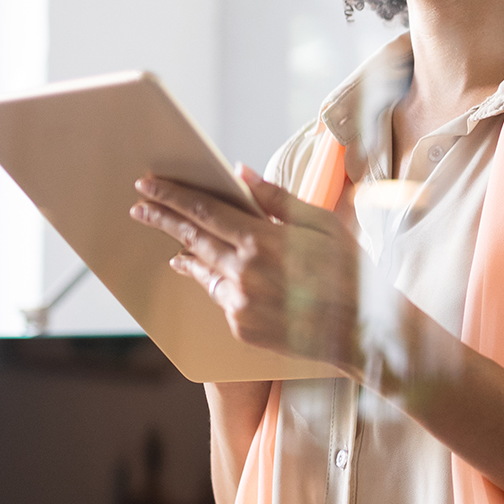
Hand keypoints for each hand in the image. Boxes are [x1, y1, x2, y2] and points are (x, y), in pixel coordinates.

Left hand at [131, 167, 362, 369]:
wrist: (363, 331)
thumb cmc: (350, 272)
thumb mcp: (322, 224)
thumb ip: (277, 198)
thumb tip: (241, 173)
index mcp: (263, 240)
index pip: (204, 210)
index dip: (173, 196)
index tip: (149, 184)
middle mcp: (244, 273)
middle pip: (192, 238)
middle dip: (163, 218)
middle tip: (140, 206)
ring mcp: (240, 304)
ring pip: (201, 270)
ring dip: (183, 252)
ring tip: (171, 242)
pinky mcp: (242, 328)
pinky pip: (219, 297)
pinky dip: (211, 281)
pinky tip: (206, 274)